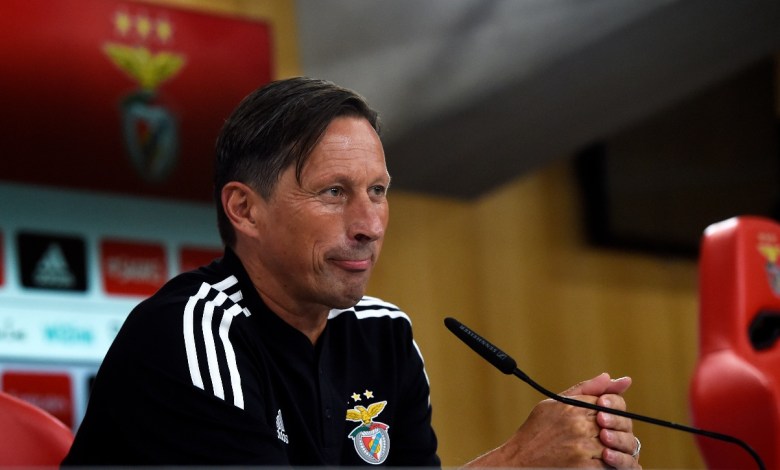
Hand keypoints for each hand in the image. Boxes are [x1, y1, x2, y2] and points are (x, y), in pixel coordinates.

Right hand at [463, 373, 641, 467]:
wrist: (519, 459)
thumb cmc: (536, 431)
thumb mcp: (555, 404)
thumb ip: (585, 390)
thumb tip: (610, 376)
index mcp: (572, 407)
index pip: (608, 402)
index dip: (612, 409)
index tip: (606, 418)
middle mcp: (578, 425)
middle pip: (614, 423)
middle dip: (614, 429)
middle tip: (607, 434)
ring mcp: (582, 447)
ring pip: (614, 444)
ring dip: (614, 447)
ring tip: (607, 448)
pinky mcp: (583, 466)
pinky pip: (610, 464)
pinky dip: (612, 463)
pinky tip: (604, 460)